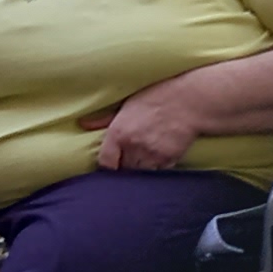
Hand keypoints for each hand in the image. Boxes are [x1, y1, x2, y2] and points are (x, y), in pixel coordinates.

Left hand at [83, 84, 206, 172]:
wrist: (189, 101)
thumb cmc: (156, 97)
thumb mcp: (125, 104)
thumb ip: (103, 119)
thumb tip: (83, 124)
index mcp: (119, 133)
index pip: (106, 162)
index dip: (107, 166)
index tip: (110, 164)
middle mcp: (134, 146)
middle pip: (123, 170)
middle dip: (123, 167)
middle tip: (126, 161)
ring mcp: (153, 154)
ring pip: (140, 174)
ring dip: (139, 169)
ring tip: (141, 160)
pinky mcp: (170, 159)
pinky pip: (159, 173)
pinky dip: (156, 170)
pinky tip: (157, 160)